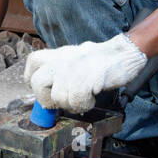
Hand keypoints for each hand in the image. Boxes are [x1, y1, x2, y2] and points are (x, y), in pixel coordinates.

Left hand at [23, 34, 148, 112]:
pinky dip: (84, 104)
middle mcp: (62, 59)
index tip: (42, 90)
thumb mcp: (78, 59)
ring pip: (57, 97)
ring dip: (71, 104)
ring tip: (84, 98)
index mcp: (59, 54)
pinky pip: (75, 101)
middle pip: (37, 83)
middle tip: (61, 102)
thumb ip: (63, 71)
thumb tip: (53, 93)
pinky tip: (92, 98)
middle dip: (46, 99)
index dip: (31, 78)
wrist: (125, 53)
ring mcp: (72, 68)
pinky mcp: (84, 78)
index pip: (33, 61)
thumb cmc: (103, 60)